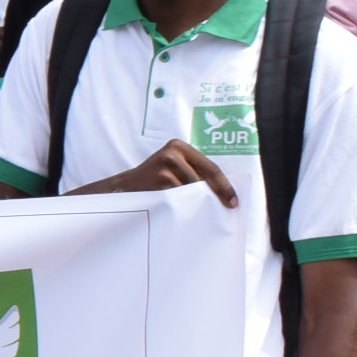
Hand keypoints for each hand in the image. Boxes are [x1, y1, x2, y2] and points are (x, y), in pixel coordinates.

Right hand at [72, 137, 236, 206]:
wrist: (122, 188)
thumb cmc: (153, 181)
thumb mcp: (173, 167)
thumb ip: (193, 172)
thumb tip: (223, 191)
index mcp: (178, 146)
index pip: (211, 168)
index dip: (225, 186)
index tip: (233, 202)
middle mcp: (172, 153)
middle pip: (204, 180)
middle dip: (213, 196)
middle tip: (223, 210)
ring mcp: (164, 166)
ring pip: (193, 190)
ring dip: (197, 202)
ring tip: (195, 209)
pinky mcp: (159, 181)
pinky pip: (181, 198)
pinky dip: (185, 206)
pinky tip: (182, 210)